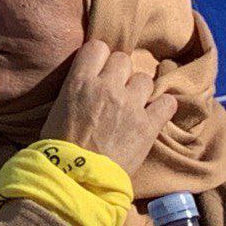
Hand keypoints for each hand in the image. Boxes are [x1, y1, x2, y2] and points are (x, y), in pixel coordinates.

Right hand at [40, 40, 176, 174]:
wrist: (75, 178)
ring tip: (132, 106)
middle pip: (123, 59)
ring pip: (144, 79)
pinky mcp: (148, 125)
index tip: (99, 70)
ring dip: (139, 90)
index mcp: (79, 82)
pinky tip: (154, 114)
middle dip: (120, 73)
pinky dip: (162, 107)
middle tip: (115, 90)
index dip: (100, 58)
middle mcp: (106, 87)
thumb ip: (76, 89)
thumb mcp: (58, 109)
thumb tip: (86, 82)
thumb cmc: (59, 147)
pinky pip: (167, 102)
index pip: (97, 47)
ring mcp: (130, 105)